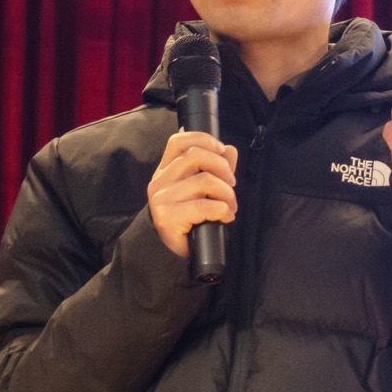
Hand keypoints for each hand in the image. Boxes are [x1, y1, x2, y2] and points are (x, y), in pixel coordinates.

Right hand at [147, 131, 238, 257]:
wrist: (171, 251)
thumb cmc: (189, 217)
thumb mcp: (202, 190)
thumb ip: (216, 168)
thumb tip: (230, 150)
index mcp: (165, 169)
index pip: (178, 141)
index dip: (203, 139)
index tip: (222, 150)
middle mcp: (160, 180)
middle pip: (195, 156)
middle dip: (222, 167)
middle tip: (232, 184)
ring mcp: (161, 199)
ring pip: (204, 181)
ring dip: (227, 193)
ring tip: (231, 206)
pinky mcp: (167, 217)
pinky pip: (204, 206)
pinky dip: (223, 210)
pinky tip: (226, 217)